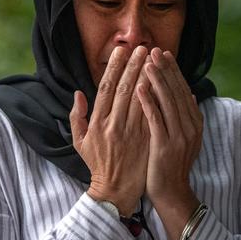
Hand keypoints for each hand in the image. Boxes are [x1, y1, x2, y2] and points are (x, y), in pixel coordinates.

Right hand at [70, 45, 149, 215]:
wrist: (116, 191)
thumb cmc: (98, 165)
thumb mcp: (80, 142)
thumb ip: (77, 117)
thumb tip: (78, 93)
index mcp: (97, 123)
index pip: (106, 88)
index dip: (114, 67)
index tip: (122, 51)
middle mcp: (114, 125)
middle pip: (126, 88)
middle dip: (135, 65)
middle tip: (143, 47)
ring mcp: (131, 133)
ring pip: (141, 98)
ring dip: (148, 76)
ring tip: (154, 59)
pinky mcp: (146, 140)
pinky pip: (153, 114)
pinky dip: (158, 97)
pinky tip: (163, 82)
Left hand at [137, 48, 203, 239]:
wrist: (171, 193)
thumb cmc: (171, 165)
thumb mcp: (184, 138)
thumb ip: (186, 116)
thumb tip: (190, 93)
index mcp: (194, 123)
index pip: (183, 90)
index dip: (173, 71)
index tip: (163, 54)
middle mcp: (189, 127)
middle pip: (176, 91)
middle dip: (165, 69)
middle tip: (154, 49)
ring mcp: (178, 136)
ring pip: (167, 101)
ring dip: (157, 79)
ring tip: (146, 61)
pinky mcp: (164, 145)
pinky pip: (155, 118)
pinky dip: (148, 100)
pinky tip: (140, 86)